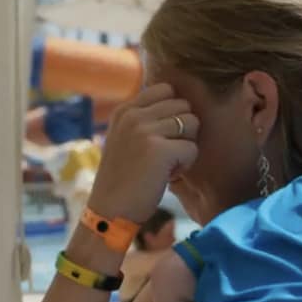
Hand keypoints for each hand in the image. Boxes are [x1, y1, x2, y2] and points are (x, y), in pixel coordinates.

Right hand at [86, 84, 198, 223]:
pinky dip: (186, 165)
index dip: (174, 112)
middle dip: (183, 130)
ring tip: (166, 164)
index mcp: (124, 110)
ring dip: (186, 146)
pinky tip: (167, 176)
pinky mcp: (159, 150)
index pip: (166, 89)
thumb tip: (182, 104)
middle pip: (184, 106)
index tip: (163, 136)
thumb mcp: (125, 139)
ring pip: (192, 123)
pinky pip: (192, 148)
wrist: (109, 212)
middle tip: (166, 154)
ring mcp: (145, 131)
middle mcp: (133, 115)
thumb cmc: (123, 180)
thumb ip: (144, 119)